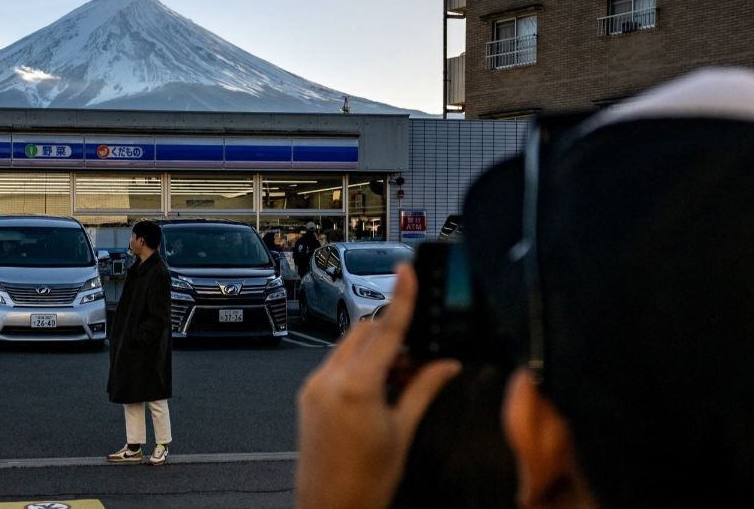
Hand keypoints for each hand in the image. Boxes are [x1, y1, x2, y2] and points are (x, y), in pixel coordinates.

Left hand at [295, 264, 461, 508]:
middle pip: (366, 332)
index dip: (401, 296)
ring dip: (375, 352)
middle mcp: (329, 381)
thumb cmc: (366, 482)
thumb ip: (424, 389)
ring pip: (349, 346)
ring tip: (397, 385)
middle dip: (392, 336)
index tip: (406, 270)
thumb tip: (446, 365)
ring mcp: (314, 387)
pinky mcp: (308, 396)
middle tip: (417, 362)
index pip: (387, 329)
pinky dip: (358, 367)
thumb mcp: (403, 431)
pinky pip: (335, 365)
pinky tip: (376, 392)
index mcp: (357, 387)